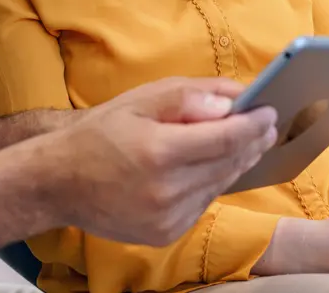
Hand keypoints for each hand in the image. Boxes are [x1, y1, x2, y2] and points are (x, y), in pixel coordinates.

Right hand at [45, 77, 277, 245]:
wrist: (59, 182)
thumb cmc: (98, 134)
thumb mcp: (139, 100)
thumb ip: (188, 96)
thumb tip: (232, 101)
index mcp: (158, 151)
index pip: (224, 138)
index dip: (252, 125)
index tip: (270, 111)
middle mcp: (166, 190)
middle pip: (227, 164)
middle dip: (251, 142)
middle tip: (267, 125)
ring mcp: (167, 217)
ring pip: (219, 185)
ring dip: (235, 162)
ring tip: (247, 142)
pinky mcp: (165, 233)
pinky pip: (202, 203)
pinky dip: (212, 182)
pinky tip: (211, 166)